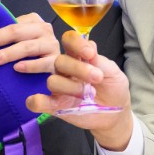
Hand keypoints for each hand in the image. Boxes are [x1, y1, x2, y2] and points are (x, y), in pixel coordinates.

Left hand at [0, 13, 58, 72]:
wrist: (59, 69)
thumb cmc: (33, 54)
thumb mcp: (21, 40)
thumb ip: (7, 37)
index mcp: (33, 21)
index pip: (11, 24)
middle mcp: (44, 29)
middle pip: (17, 32)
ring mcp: (52, 44)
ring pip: (28, 47)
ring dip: (9, 53)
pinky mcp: (57, 61)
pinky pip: (43, 63)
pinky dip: (30, 66)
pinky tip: (17, 68)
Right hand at [28, 30, 133, 148]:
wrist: (116, 114)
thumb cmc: (113, 88)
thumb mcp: (114, 73)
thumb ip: (101, 61)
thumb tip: (89, 46)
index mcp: (79, 56)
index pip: (69, 41)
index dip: (76, 43)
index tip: (90, 54)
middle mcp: (66, 70)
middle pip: (60, 61)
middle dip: (79, 68)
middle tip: (97, 78)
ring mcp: (59, 88)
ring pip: (53, 81)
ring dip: (70, 87)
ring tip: (87, 94)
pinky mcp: (55, 106)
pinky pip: (38, 102)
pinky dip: (37, 101)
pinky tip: (43, 102)